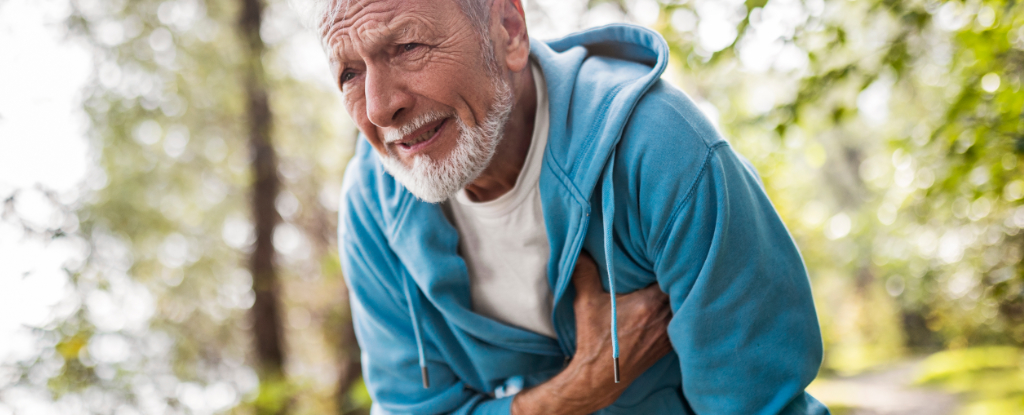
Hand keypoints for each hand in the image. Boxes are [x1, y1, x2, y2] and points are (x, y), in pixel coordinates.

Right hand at [511, 251, 672, 414]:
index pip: (672, 274)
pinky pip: (682, 320)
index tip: (666, 252)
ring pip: (685, 304)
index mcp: (649, 304)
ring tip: (674, 281)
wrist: (600, 376)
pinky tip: (672, 304)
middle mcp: (664, 317)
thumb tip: (579, 250)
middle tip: (672, 263)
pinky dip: (679, 310)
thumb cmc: (594, 339)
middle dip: (677, 274)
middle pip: (682, 287)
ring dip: (680, 293)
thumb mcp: (585, 303)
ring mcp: (669, 332)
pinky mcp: (670, 343)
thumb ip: (584, 273)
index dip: (672, 261)